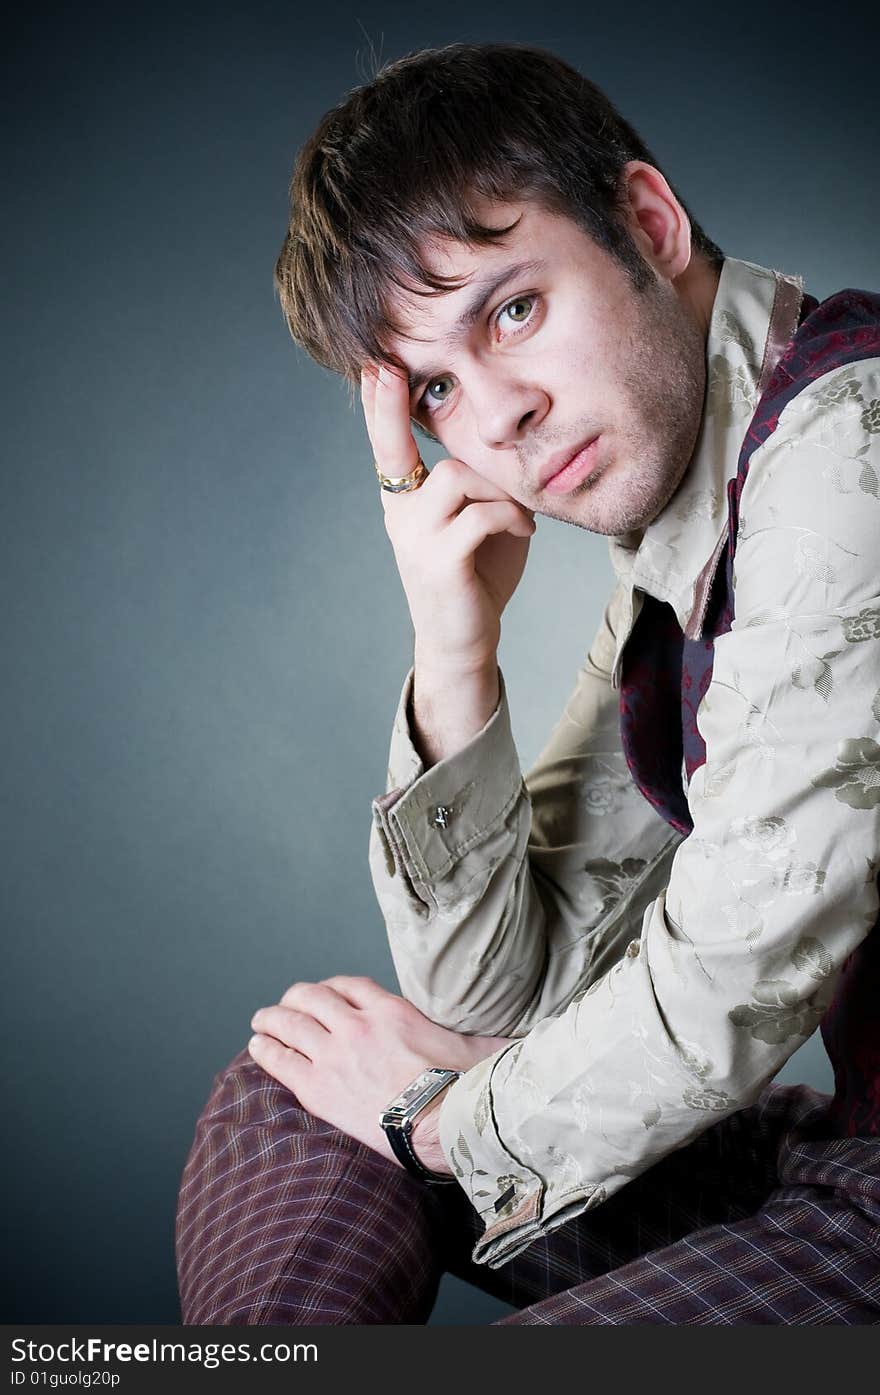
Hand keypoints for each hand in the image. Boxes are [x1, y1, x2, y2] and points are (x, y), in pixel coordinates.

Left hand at [248, 976, 512, 1174]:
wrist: (443, 1125)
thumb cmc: (464, 1087)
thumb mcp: (476, 1044)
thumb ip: (483, 1034)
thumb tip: (515, 1039)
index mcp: (392, 1009)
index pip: (349, 985)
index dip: (332, 988)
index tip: (326, 995)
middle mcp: (357, 1024)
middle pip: (311, 997)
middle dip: (294, 998)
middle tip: (284, 1005)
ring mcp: (335, 1053)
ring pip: (290, 1022)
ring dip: (271, 1018)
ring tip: (262, 1021)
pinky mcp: (319, 1086)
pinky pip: (280, 1059)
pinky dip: (265, 1049)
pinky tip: (257, 1046)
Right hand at [361, 362, 535, 675]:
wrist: (464, 642)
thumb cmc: (477, 578)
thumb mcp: (477, 522)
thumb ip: (480, 486)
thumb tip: (506, 446)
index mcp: (405, 502)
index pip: (387, 445)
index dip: (380, 405)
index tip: (376, 365)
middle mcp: (401, 515)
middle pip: (427, 454)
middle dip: (468, 451)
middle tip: (480, 449)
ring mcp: (416, 538)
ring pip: (457, 477)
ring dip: (499, 490)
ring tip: (519, 515)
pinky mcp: (439, 561)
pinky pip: (480, 515)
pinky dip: (511, 516)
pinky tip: (525, 531)